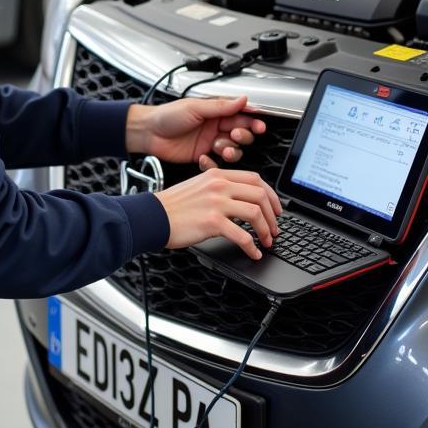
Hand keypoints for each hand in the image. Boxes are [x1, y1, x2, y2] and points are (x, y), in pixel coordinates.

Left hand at [126, 95, 266, 167]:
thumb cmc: (167, 115)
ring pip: (232, 150)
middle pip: (241, 133)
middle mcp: (215, 127)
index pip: (241, 115)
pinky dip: (212, 162)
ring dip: (230, 150)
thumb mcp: (195, 107)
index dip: (252, 120)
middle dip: (242, 136)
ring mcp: (209, 142)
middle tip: (235, 136)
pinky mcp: (202, 156)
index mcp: (215, 111)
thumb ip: (221, 106)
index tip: (259, 125)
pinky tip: (204, 157)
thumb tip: (242, 99)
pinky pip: (216, 162)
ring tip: (220, 148)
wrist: (148, 132)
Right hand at [154, 168, 282, 258]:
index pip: (255, 179)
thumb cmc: (172, 206)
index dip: (271, 195)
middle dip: (273, 215)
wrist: (152, 216)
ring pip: (256, 213)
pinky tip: (253, 252)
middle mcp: (219, 185)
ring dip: (266, 230)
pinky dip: (252, 247)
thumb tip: (241, 200)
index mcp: (217, 175)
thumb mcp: (198, 185)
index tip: (275, 209)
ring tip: (266, 241)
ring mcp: (217, 203)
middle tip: (274, 228)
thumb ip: (219, 187)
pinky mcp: (212, 222)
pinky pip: (242, 235)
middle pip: (261, 194)